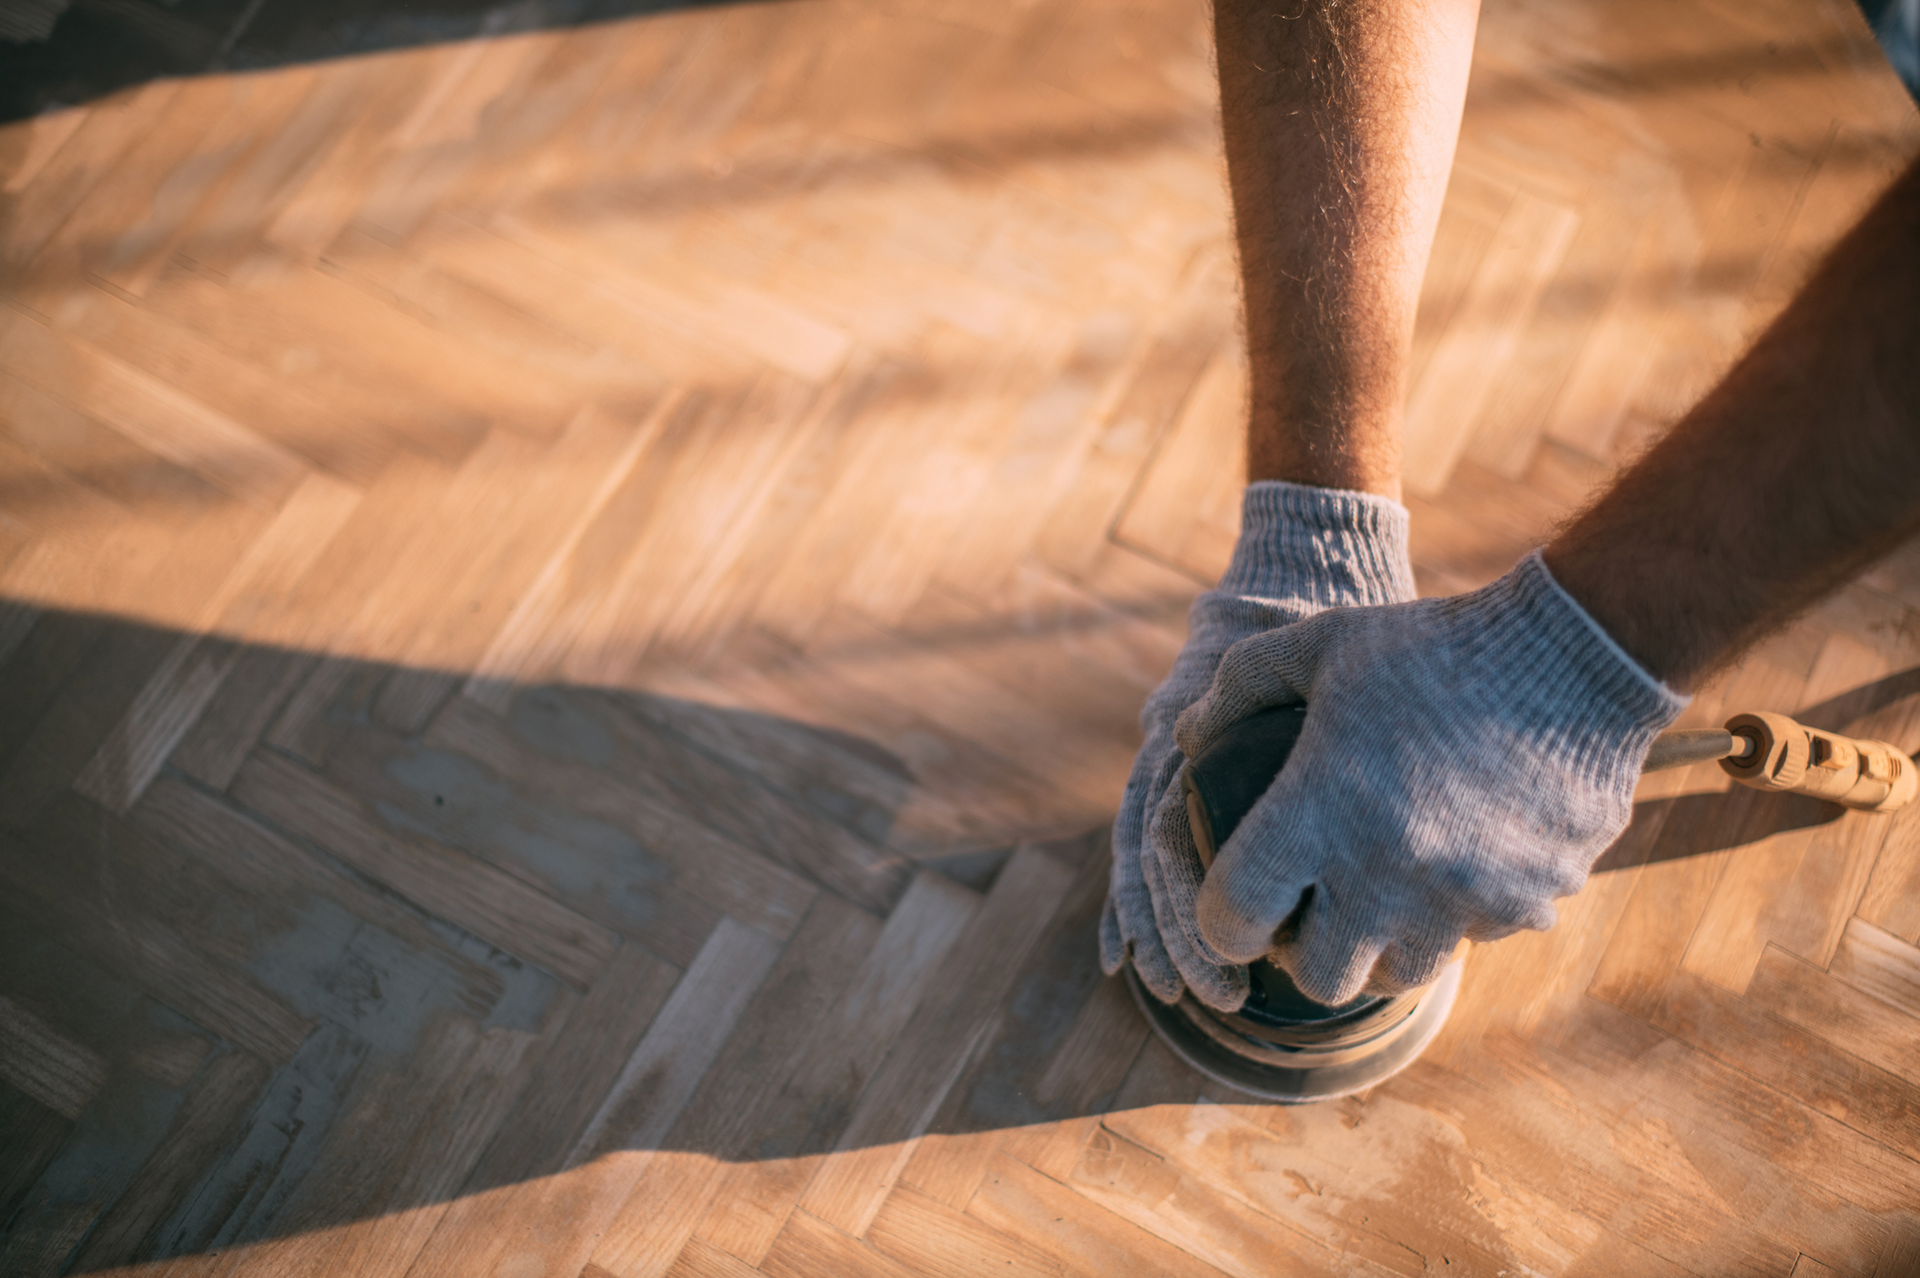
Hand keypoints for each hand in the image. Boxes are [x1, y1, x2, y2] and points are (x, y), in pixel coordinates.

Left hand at [1179, 550, 1686, 1005]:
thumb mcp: (1318, 643)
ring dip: (1382, 943)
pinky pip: (1475, 939)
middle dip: (1306, 948)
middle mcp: (1386, 872)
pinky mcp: (1529, 903)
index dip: (1222, 919)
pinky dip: (1457, 915)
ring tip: (1381, 888)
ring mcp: (1463, 898)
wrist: (1573, 653)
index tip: (1236, 901)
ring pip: (1400, 974)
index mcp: (1317, 812)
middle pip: (1319, 977)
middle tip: (1312, 904)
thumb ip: (1238, 686)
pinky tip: (1457, 856)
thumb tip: (1186, 738)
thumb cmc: (1428, 646)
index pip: (1233, 917)